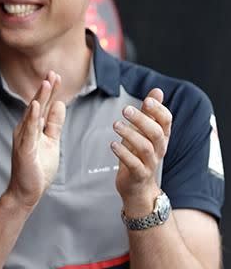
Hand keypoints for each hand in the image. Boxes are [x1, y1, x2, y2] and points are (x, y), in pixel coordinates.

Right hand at [6, 71, 65, 208]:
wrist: (26, 191)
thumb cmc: (37, 168)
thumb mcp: (51, 142)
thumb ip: (54, 124)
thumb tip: (60, 104)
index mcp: (33, 128)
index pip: (43, 106)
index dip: (50, 91)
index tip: (57, 76)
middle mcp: (26, 130)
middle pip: (37, 105)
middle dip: (45, 89)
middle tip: (52, 73)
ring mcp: (23, 138)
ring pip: (33, 114)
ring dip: (39, 98)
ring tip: (46, 83)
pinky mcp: (24, 149)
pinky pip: (29, 130)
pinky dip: (32, 117)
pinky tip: (36, 106)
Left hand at [111, 88, 172, 215]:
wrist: (138, 188)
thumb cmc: (139, 156)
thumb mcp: (144, 133)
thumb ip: (149, 113)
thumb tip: (157, 90)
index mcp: (161, 137)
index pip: (167, 121)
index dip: (159, 110)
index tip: (148, 100)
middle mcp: (159, 150)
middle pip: (156, 133)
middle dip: (142, 120)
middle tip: (126, 110)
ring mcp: (150, 163)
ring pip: (145, 148)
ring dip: (130, 135)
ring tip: (116, 125)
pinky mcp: (138, 175)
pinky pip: (134, 164)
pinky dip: (123, 153)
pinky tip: (113, 144)